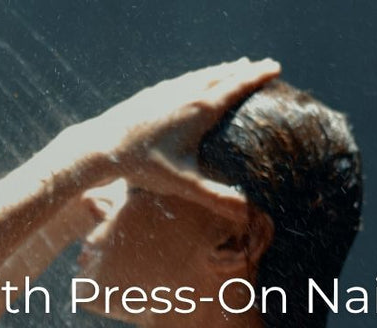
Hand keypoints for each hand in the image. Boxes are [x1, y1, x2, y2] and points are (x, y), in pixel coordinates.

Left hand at [57, 57, 280, 221]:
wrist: (101, 145)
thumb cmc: (143, 165)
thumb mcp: (183, 184)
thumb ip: (216, 197)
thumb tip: (247, 213)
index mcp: (199, 109)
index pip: (236, 87)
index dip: (257, 77)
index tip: (275, 67)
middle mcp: (185, 93)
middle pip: (222, 75)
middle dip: (245, 70)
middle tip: (263, 65)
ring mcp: (166, 90)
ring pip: (201, 74)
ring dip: (222, 70)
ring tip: (235, 66)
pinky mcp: (151, 93)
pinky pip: (183, 79)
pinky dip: (198, 76)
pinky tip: (195, 79)